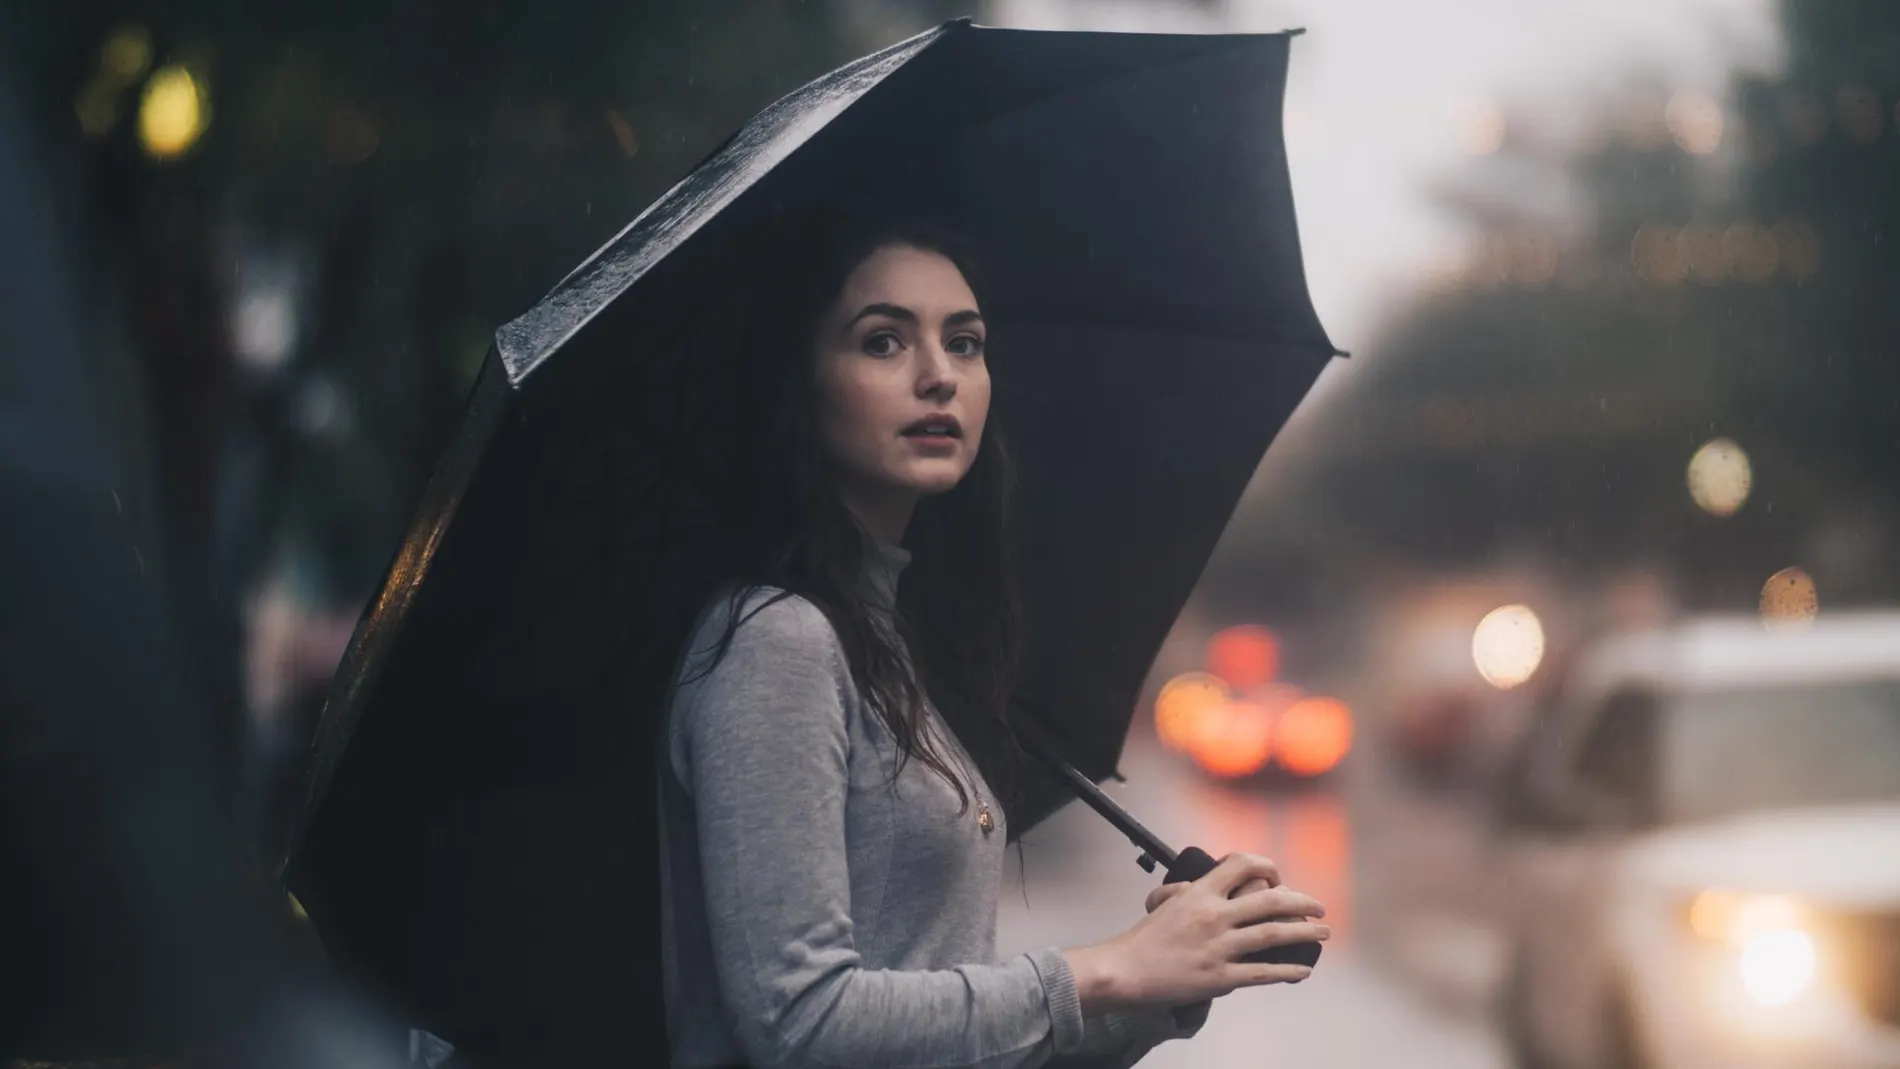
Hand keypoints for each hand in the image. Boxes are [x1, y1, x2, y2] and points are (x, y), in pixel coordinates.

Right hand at [1066, 853, 1328, 1013]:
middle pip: (1270, 900)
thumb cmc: (1144, 938)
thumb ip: (1191, 890)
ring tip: (1324, 933)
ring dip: (1304, 932)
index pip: (1242, 864)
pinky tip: (1303, 969)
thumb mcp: (1166, 902)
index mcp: (1201, 893)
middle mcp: (1213, 916)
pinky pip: (1263, 972)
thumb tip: (1206, 885)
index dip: (1267, 868)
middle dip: (1302, 903)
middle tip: (1320, 908)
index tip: (1278, 879)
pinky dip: (1287, 970)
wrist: (1126, 970)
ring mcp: (1219, 947)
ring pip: (1273, 934)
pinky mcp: (1220, 977)